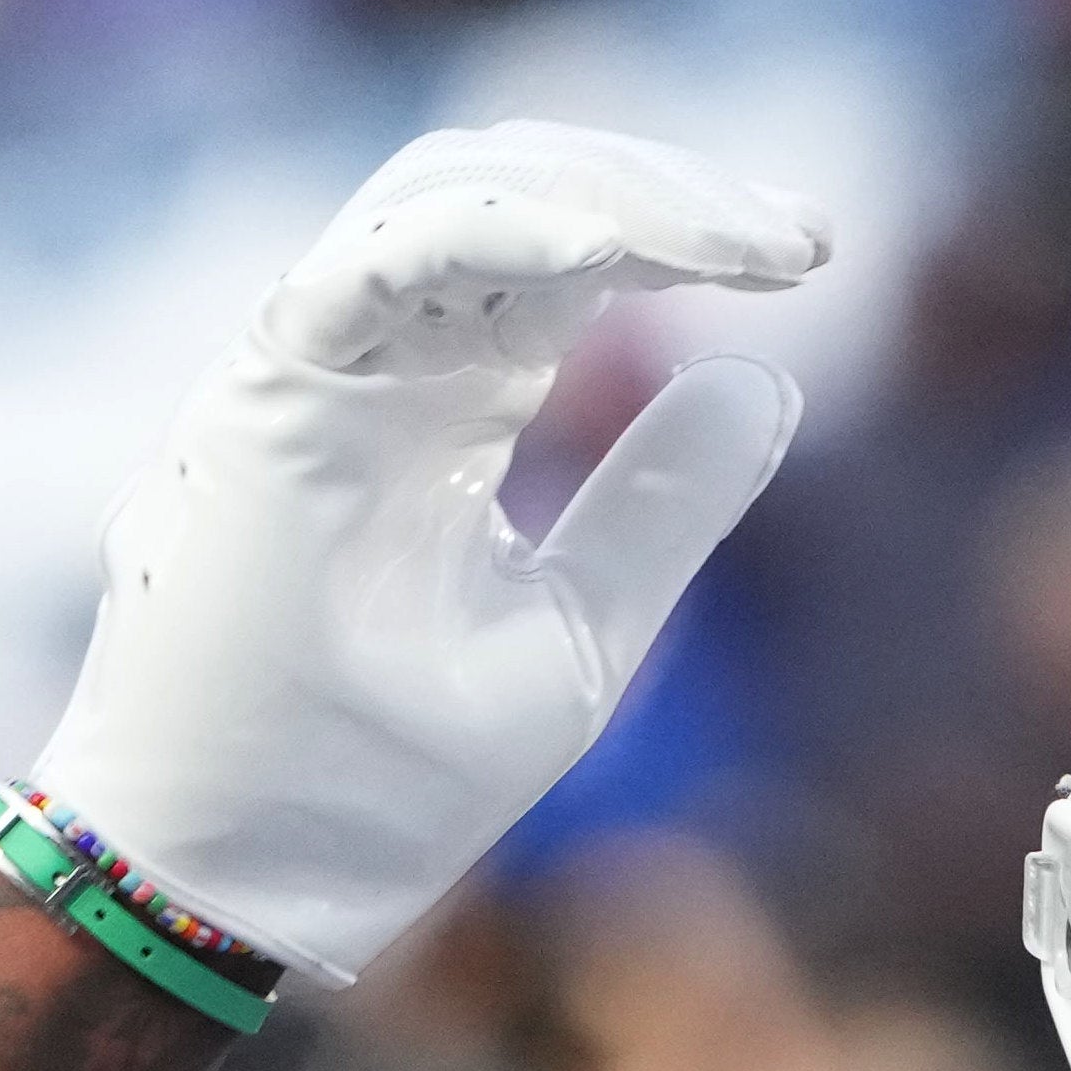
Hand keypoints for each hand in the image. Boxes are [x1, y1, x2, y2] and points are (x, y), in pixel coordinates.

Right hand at [30, 120, 827, 981]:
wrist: (261, 881)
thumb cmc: (385, 779)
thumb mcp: (580, 625)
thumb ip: (659, 503)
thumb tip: (766, 375)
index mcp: (446, 402)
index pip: (565, 254)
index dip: (684, 230)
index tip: (808, 251)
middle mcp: (377, 364)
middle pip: (519, 193)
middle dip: (665, 190)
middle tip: (800, 237)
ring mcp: (313, 370)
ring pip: (447, 195)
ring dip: (599, 193)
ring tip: (731, 237)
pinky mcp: (263, 398)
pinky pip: (371, 268)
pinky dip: (487, 232)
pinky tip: (606, 248)